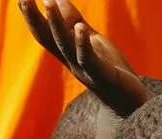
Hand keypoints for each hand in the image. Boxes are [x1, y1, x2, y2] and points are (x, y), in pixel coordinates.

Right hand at [20, 0, 151, 113]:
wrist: (130, 106)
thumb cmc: (110, 70)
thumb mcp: (92, 40)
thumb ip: (75, 22)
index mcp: (67, 53)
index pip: (44, 32)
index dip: (32, 16)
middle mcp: (71, 61)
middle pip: (48, 39)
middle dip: (34, 18)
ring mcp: (85, 70)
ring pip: (65, 46)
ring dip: (56, 24)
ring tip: (48, 2)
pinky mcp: (102, 76)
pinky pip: (89, 59)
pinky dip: (82, 44)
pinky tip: (80, 28)